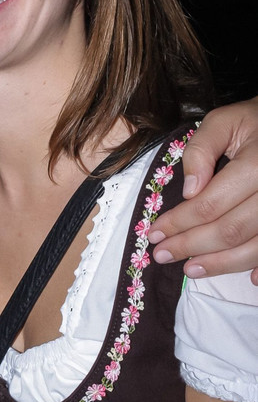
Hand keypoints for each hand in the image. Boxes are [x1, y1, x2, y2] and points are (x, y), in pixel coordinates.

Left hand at [148, 98, 257, 283]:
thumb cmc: (252, 122)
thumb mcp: (223, 121)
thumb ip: (201, 150)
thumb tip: (189, 190)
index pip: (211, 203)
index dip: (180, 222)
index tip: (154, 232)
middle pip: (231, 230)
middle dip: (191, 246)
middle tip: (162, 254)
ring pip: (254, 247)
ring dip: (221, 264)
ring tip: (190, 269)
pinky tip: (251, 280)